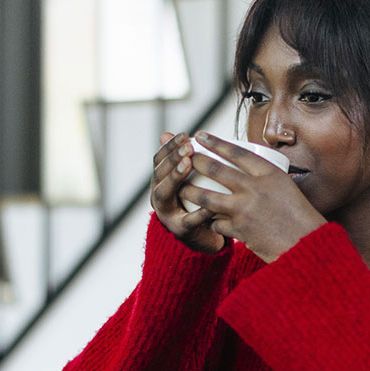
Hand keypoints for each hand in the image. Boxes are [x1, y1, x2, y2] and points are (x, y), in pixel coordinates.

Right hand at [150, 132, 225, 253]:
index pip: (158, 161)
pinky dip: (199, 211)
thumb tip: (166, 132)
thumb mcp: (188, 179)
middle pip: (159, 175)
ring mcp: (166, 215)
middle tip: (188, 146)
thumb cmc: (195, 202)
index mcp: (159, 183)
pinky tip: (211, 201)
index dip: (168, 147)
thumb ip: (180, 158)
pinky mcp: (181, 231)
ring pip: (165, 194)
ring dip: (175, 177)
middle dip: (172, 158)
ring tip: (188, 164)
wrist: (200, 238)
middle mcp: (158, 198)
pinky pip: (189, 220)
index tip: (185, 135)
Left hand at [177, 132, 325, 261]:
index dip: (215, 142)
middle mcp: (255, 188)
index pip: (236, 152)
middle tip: (184, 159)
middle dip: (195, 162)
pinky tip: (208, 221)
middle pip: (215, 170)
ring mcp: (244, 210)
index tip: (200, 135)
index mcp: (269, 174)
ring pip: (206, 198)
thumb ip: (264, 179)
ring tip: (182, 190)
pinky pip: (216, 224)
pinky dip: (211, 222)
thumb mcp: (286, 188)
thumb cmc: (299, 216)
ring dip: (190, 193)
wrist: (307, 245)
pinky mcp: (238, 230)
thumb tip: (243, 170)